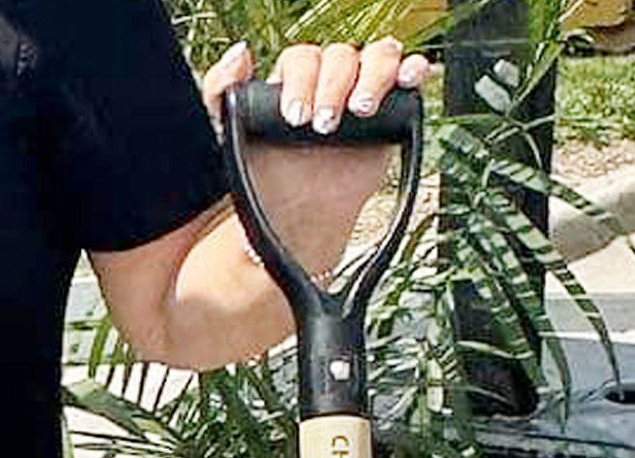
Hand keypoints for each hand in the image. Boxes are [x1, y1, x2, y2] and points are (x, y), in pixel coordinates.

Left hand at [200, 39, 431, 278]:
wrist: (291, 229)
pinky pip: (407, 79)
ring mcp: (361, 97)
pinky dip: (413, 70)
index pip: (303, 58)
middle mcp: (328, 84)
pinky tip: (409, 80)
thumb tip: (241, 51)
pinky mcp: (391, 118)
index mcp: (292, 83)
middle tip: (324, 125)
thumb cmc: (259, 184)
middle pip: (341, 56)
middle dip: (333, 86)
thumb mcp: (223, 137)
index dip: (302, 80)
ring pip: (376, 57)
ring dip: (372, 76)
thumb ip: (221, 91)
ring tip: (360, 110)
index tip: (295, 118)